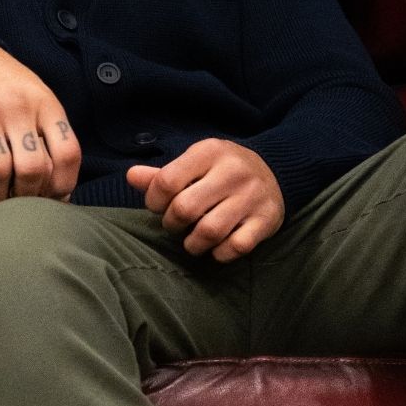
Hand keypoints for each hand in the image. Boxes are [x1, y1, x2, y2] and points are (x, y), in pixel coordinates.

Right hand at [0, 44, 80, 217]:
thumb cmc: (7, 83)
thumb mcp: (39, 97)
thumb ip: (51, 134)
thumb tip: (61, 188)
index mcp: (46, 104)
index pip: (67, 152)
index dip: (64, 184)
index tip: (56, 200)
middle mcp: (18, 109)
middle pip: (32, 167)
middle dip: (29, 196)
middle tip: (23, 207)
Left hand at [127, 139, 284, 261]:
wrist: (274, 170)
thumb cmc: (221, 169)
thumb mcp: (194, 163)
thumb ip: (162, 174)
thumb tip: (130, 176)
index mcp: (210, 152)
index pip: (167, 181)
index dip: (154, 200)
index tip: (158, 206)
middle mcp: (233, 172)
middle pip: (184, 209)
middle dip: (172, 224)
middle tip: (175, 224)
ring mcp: (252, 196)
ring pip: (209, 232)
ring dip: (192, 244)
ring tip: (191, 241)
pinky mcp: (267, 219)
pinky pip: (236, 247)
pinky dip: (220, 254)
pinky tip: (216, 247)